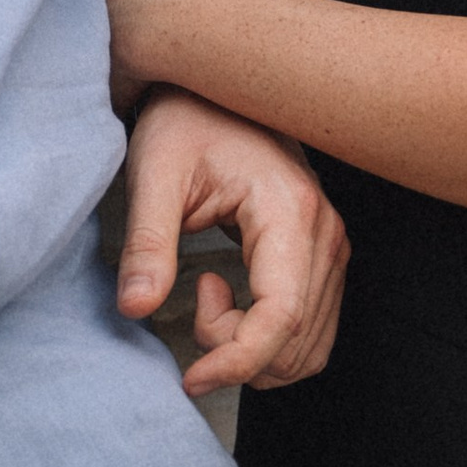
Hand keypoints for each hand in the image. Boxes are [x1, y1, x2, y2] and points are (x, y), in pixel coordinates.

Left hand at [112, 80, 346, 395]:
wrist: (211, 90)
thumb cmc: (183, 120)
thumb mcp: (153, 173)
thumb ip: (147, 244)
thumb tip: (135, 307)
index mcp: (289, 211)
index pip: (281, 317)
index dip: (237, 359)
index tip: (192, 376)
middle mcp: (324, 230)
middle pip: (298, 340)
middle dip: (239, 353)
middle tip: (192, 305)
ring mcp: (331, 242)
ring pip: (310, 345)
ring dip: (254, 350)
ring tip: (207, 295)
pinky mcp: (323, 252)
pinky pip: (311, 328)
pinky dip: (269, 341)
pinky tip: (229, 300)